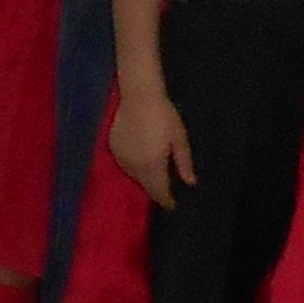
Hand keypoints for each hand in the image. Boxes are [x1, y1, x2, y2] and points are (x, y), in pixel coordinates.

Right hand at [112, 87, 194, 204]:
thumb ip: (184, 163)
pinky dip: (134, 167)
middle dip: (156, 192)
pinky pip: (125, 165)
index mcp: (153, 166)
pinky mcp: (113, 149)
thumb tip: (190, 183)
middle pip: (146, 187)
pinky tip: (141, 161)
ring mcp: (122, 158)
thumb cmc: (164, 116)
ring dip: (145, 179)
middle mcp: (135, 167)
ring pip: (134, 177)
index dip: (166, 200)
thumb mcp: (179, 139)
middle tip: (165, 194)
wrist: (139, 97)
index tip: (172, 205)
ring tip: (154, 177)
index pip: (159, 192)